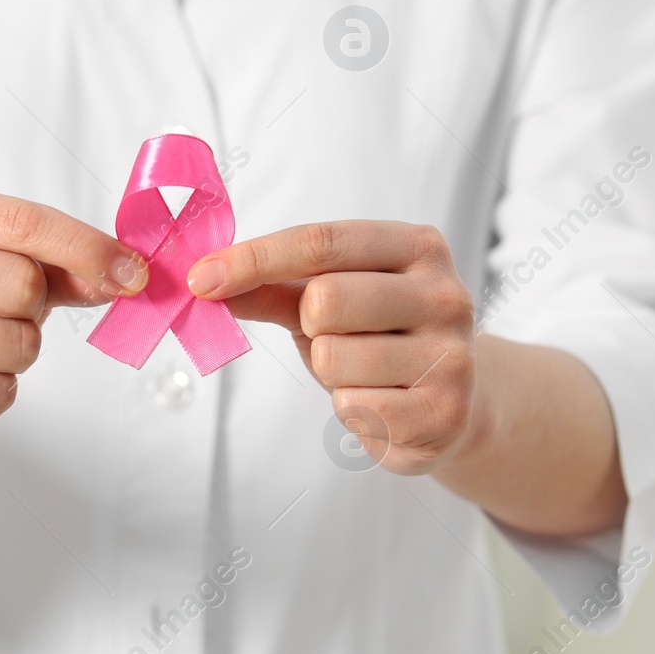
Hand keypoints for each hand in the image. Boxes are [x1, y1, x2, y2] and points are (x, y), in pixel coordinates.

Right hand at [0, 189, 146, 442]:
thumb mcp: (3, 260)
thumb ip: (64, 263)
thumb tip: (127, 276)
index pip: (22, 222)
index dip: (86, 248)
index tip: (133, 273)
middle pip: (23, 284)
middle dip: (36, 306)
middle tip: (10, 311)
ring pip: (16, 344)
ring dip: (20, 352)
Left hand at [187, 221, 482, 475]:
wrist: (454, 406)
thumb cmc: (380, 340)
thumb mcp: (330, 299)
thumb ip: (272, 285)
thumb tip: (205, 279)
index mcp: (418, 247)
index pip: (321, 242)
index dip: (253, 259)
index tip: (200, 278)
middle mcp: (446, 294)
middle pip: (324, 298)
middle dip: (308, 324)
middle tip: (334, 335)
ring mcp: (451, 354)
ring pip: (332, 357)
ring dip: (329, 372)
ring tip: (363, 373)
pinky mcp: (445, 411)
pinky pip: (352, 407)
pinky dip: (350, 407)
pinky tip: (382, 402)